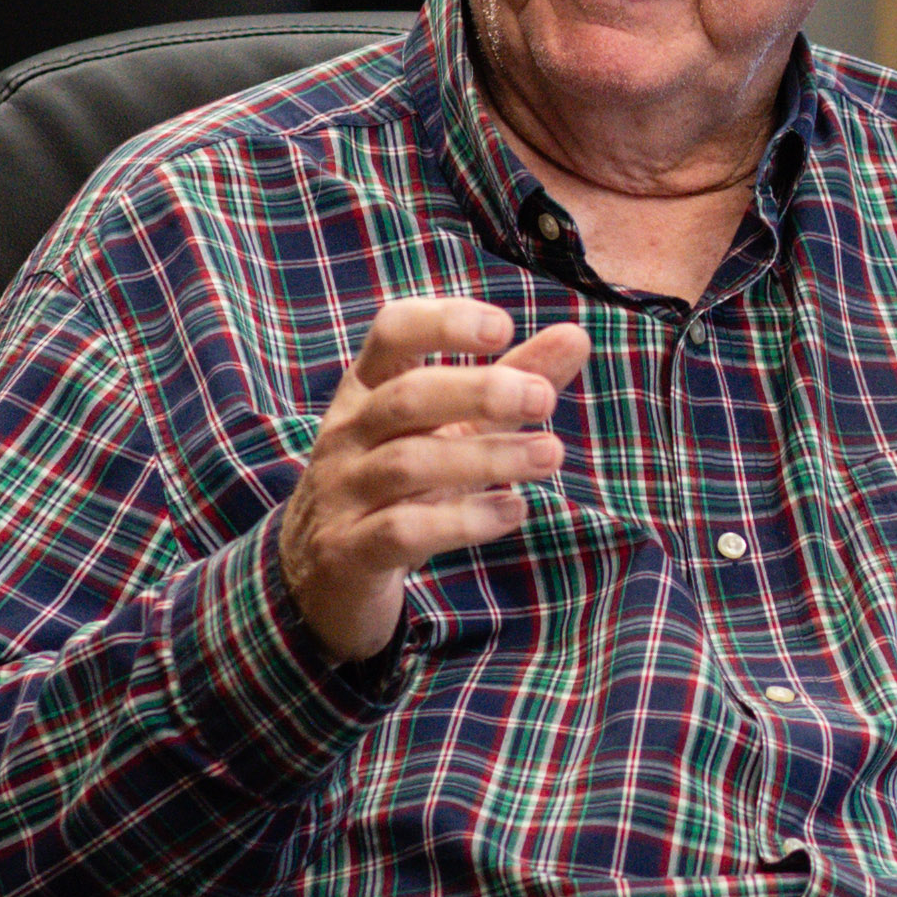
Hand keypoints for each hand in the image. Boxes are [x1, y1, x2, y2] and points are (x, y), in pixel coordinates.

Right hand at [276, 299, 584, 665]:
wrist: (320, 575)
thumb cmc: (397, 484)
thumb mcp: (450, 426)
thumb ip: (510, 381)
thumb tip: (576, 336)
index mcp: (367, 388)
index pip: (392, 332)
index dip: (444, 321)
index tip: (503, 328)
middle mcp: (346, 433)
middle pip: (406, 398)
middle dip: (479, 391)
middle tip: (544, 398)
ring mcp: (342, 492)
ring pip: (408, 464)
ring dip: (487, 457)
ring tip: (549, 455)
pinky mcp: (348, 551)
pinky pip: (403, 530)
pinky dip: (463, 520)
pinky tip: (513, 511)